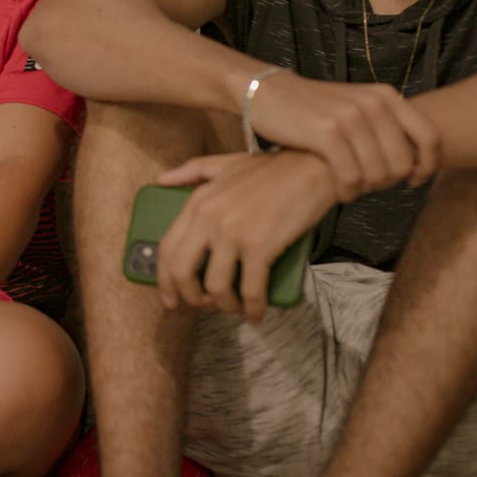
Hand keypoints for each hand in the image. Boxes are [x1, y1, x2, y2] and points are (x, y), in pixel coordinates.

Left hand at [156, 151, 336, 322]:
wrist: (314, 167)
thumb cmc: (273, 169)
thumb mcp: (225, 163)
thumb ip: (191, 171)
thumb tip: (162, 180)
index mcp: (197, 201)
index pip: (167, 248)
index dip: (164, 279)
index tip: (170, 298)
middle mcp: (209, 218)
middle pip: (183, 272)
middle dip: (191, 297)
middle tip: (205, 306)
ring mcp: (233, 233)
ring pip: (215, 286)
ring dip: (225, 305)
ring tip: (236, 307)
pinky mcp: (260, 246)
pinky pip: (250, 289)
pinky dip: (253, 307)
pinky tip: (257, 313)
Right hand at [247, 71, 438, 196]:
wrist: (268, 93)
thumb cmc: (314, 107)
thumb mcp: (357, 105)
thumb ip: (386, 126)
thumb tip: (414, 166)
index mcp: (386, 96)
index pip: (430, 138)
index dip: (427, 166)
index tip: (412, 180)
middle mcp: (373, 104)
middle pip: (403, 164)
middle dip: (387, 182)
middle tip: (367, 184)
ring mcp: (350, 118)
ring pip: (377, 174)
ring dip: (365, 189)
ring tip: (350, 186)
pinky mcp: (326, 133)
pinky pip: (351, 177)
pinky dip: (347, 191)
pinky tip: (339, 191)